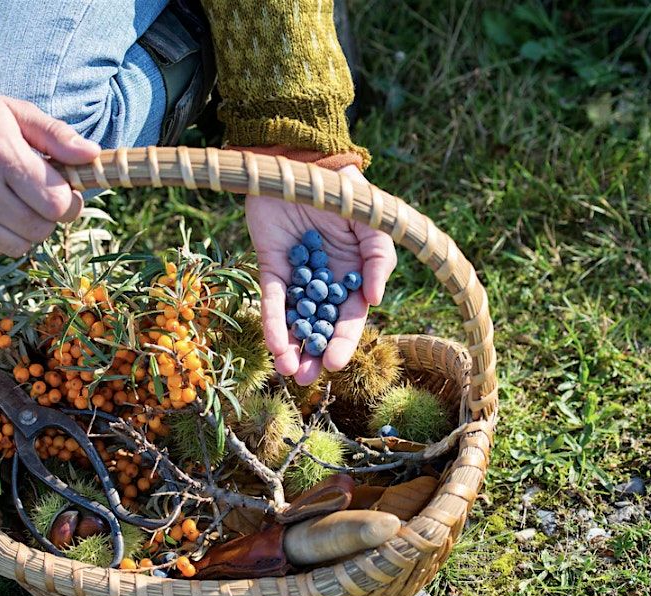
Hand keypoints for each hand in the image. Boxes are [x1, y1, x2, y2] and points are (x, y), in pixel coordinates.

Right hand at [0, 90, 100, 256]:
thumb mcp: (17, 113)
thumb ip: (57, 135)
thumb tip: (93, 155)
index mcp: (1, 155)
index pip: (56, 204)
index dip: (69, 202)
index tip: (64, 191)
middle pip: (40, 229)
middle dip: (48, 217)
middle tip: (39, 198)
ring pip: (17, 247)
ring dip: (26, 231)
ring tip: (16, 204)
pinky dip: (0, 237)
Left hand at [246, 165, 396, 384]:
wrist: (302, 161)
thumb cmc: (343, 191)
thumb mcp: (372, 223)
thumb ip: (380, 259)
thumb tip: (374, 300)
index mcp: (353, 277)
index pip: (349, 318)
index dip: (342, 342)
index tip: (334, 364)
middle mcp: (325, 283)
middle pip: (319, 327)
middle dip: (313, 354)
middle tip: (305, 379)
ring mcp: (297, 277)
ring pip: (294, 321)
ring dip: (291, 347)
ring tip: (288, 370)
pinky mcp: (270, 266)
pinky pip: (272, 300)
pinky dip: (273, 322)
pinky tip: (273, 344)